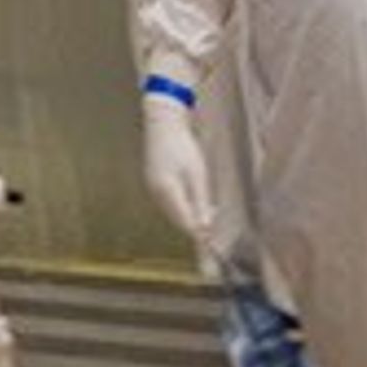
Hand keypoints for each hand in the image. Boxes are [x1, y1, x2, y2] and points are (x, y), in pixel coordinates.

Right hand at [139, 88, 213, 244]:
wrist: (163, 123)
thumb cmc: (183, 146)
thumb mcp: (197, 173)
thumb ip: (201, 201)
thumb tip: (205, 226)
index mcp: (167, 191)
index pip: (185, 221)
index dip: (200, 234)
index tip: (214, 242)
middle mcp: (156, 193)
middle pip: (177, 219)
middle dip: (196, 225)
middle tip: (215, 220)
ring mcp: (152, 188)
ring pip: (172, 212)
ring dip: (189, 216)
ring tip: (209, 209)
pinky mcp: (152, 182)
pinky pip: (168, 203)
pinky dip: (181, 206)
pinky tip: (193, 200)